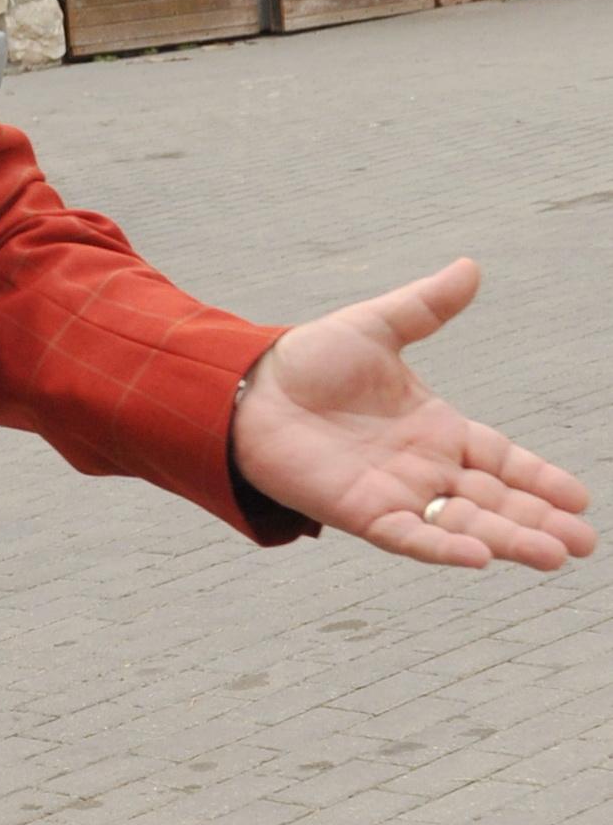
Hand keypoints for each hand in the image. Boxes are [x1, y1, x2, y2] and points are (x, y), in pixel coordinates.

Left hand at [232, 258, 592, 570]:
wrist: (245, 387)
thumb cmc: (307, 361)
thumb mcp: (375, 328)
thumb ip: (426, 306)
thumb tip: (470, 267)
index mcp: (436, 429)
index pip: (502, 460)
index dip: (540, 478)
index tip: (582, 498)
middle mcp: (422, 468)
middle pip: (494, 500)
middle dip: (539, 521)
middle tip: (584, 542)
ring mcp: (393, 492)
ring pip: (463, 523)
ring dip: (508, 539)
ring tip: (555, 556)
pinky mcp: (359, 510)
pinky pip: (408, 536)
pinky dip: (441, 547)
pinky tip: (480, 557)